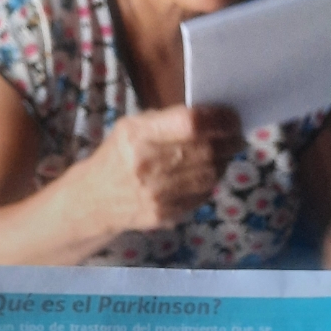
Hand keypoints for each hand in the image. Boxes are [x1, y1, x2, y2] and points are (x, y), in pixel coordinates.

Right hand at [87, 104, 241, 233]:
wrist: (93, 200)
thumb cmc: (118, 156)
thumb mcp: (132, 127)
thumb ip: (168, 121)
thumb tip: (214, 117)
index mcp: (137, 135)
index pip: (190, 124)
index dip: (219, 119)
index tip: (233, 116)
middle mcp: (146, 165)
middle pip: (206, 150)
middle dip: (230, 141)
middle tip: (237, 135)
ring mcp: (156, 194)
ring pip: (210, 174)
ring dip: (224, 161)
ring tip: (226, 152)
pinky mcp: (164, 214)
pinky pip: (202, 195)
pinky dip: (211, 181)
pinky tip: (208, 172)